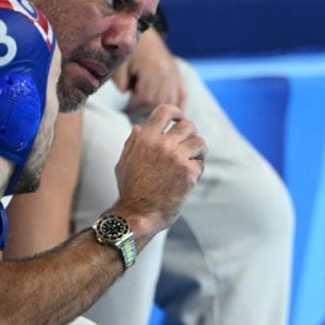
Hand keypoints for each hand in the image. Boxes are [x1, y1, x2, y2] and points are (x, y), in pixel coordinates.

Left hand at [111, 31, 184, 116]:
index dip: (133, 108)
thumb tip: (124, 103)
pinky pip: (182, 96)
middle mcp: (168, 73)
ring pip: (171, 102)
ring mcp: (175, 75)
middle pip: (158, 102)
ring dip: (157, 109)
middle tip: (130, 110)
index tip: (123, 109)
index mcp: (153, 69)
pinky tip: (169, 113)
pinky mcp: (178, 75)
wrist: (141, 30)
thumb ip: (121, 85)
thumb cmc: (128, 48)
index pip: (145, 99)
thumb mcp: (120, 65)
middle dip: (143, 109)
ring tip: (143, 109)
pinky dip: (177, 105)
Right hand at [111, 104, 205, 237]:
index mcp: (145, 139)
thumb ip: (132, 143)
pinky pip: (201, 163)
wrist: (138, 214)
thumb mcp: (124, 163)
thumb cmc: (130, 190)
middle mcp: (162, 145)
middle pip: (188, 125)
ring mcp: (176, 158)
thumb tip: (138, 127)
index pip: (165, 111)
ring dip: (199, 150)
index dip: (176, 112)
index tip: (179, 119)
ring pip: (200, 142)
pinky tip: (190, 177)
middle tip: (189, 145)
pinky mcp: (188, 173)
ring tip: (194, 160)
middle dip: (191, 134)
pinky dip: (198, 169)